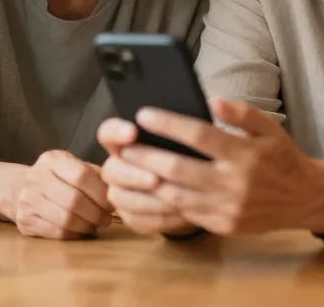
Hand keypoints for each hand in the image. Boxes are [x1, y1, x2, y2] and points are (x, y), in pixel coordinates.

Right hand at [11, 150, 113, 239]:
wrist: (19, 189)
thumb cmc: (58, 178)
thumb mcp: (73, 166)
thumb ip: (94, 174)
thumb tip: (118, 191)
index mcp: (51, 160)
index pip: (81, 175)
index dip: (100, 193)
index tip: (112, 203)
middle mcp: (36, 177)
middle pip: (73, 200)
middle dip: (96, 213)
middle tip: (107, 219)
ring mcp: (27, 200)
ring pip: (65, 219)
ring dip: (87, 226)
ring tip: (96, 224)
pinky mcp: (25, 221)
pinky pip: (56, 233)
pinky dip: (74, 234)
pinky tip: (82, 230)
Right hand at [98, 118, 195, 235]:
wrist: (199, 188)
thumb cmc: (193, 154)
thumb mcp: (196, 136)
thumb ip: (197, 121)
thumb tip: (214, 104)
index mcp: (126, 140)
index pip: (108, 132)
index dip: (116, 131)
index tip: (134, 131)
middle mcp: (118, 165)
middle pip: (110, 169)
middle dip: (133, 174)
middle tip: (156, 179)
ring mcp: (120, 192)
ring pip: (121, 198)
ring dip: (148, 200)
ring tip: (174, 200)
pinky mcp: (130, 216)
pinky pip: (137, 220)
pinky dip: (159, 218)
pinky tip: (180, 214)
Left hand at [101, 98, 323, 235]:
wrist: (304, 199)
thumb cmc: (281, 157)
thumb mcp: (269, 127)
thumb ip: (241, 112)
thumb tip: (212, 100)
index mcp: (244, 154)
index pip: (199, 135)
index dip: (168, 124)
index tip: (144, 113)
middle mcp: (234, 183)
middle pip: (178, 169)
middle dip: (146, 156)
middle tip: (125, 144)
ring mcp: (227, 208)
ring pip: (176, 195)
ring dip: (147, 181)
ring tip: (129, 165)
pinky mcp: (222, 226)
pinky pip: (186, 214)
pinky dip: (164, 201)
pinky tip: (148, 188)